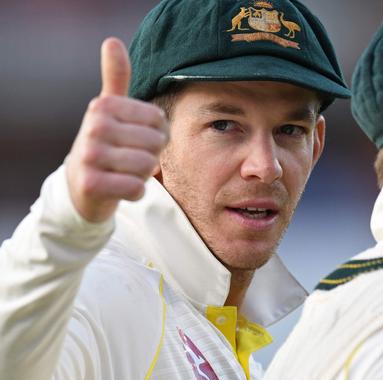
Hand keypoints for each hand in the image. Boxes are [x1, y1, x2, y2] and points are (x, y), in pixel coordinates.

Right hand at [65, 38, 168, 222]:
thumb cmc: (104, 143)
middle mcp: (94, 127)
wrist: (79, 186)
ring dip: (142, 175)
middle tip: (130, 159)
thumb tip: (112, 40)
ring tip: (124, 171)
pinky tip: (120, 187)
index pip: (159, 120)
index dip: (157, 135)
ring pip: (147, 166)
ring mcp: (90, 155)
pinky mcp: (91, 184)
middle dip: (151, 156)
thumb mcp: (109, 109)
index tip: (136, 139)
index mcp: (103, 106)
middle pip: (155, 144)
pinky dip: (135, 192)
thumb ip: (115, 78)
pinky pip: (136, 188)